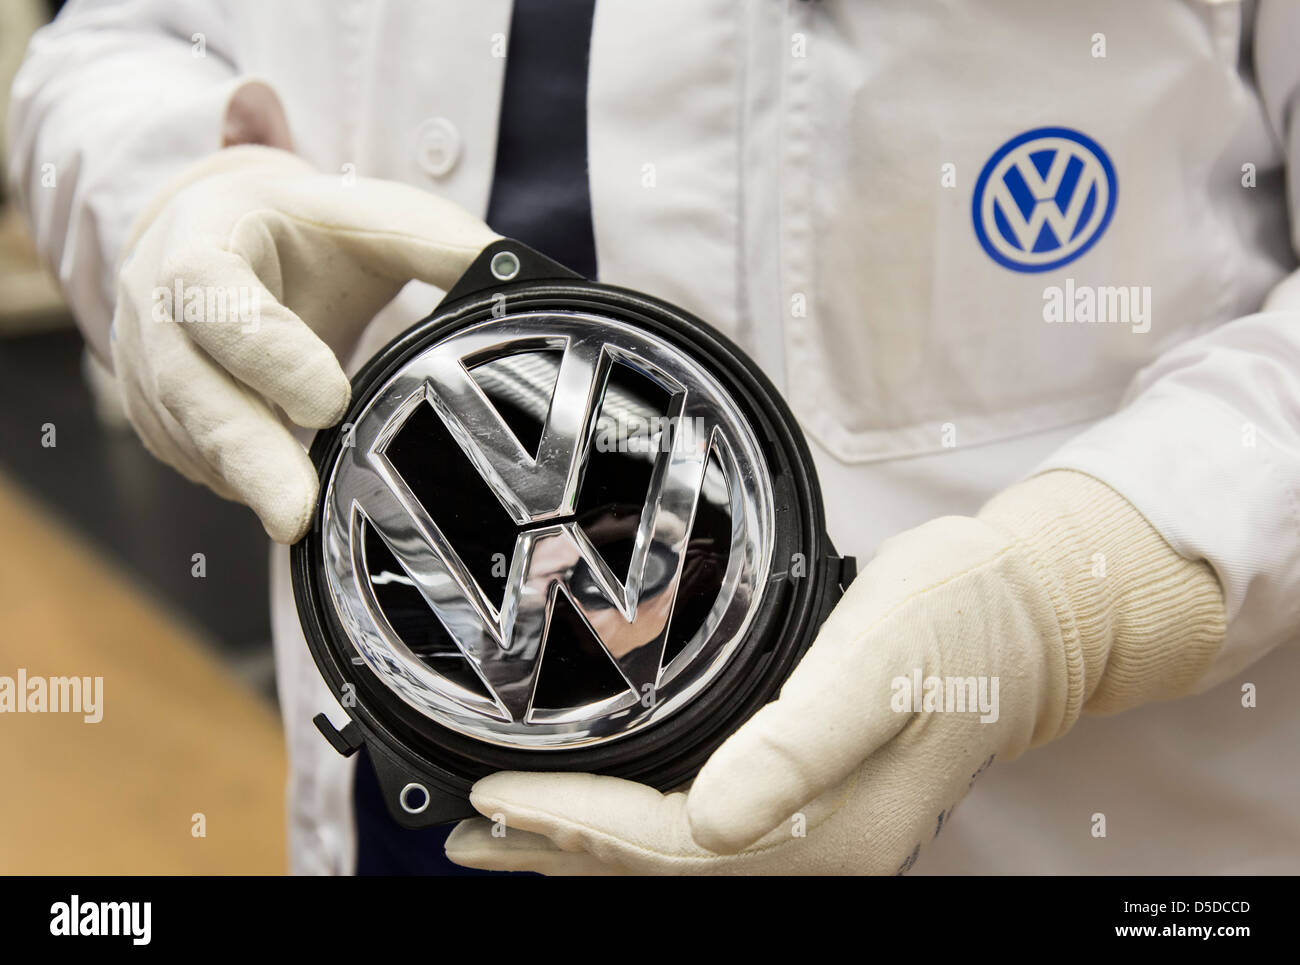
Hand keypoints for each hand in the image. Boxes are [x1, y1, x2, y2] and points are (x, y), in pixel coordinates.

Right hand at [110, 145, 497, 541]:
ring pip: (192, 440)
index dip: (266, 351)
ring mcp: (144, 369)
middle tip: (297, 515)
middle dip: (248, 456)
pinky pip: (196, 465)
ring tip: (308, 516)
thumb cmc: (302, 231)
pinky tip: (288, 491)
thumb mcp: (365, 216)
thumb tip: (519, 277)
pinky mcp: (156, 419)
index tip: (330, 401)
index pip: (212, 296)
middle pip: (188, 390)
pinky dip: (245, 484)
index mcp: (203, 240)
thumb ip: (436, 242)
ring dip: (251, 481)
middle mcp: (154, 307)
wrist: (218, 232)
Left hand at [445, 470, 1224, 873]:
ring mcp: (819, 840)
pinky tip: (599, 829)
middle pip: (658, 874)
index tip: (495, 798)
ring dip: (582, 857)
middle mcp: (819, 852)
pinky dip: (630, 840)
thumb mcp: (875, 664)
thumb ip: (796, 746)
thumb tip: (712, 822)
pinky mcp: (813, 811)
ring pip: (673, 867)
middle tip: (468, 838)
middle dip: (556, 853)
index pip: (669, 847)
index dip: (574, 824)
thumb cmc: (954, 620)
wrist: (1023, 615)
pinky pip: (701, 846)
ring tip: (506, 848)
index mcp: (827, 828)